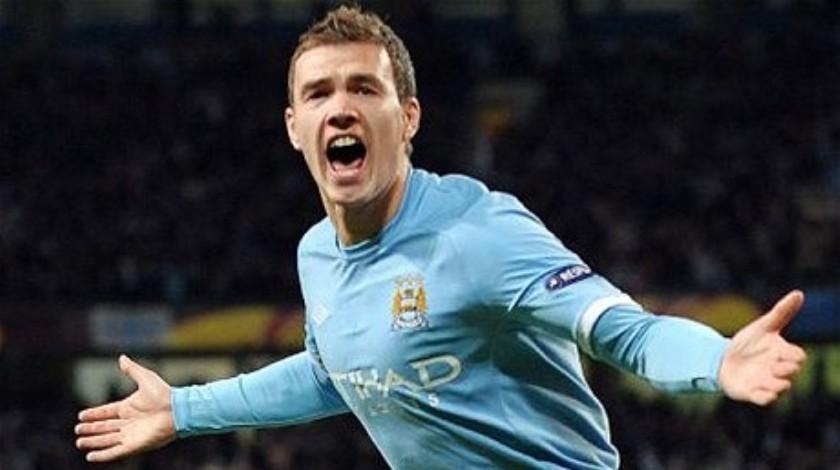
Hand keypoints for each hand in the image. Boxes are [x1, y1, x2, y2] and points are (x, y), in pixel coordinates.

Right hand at [75, 355, 175, 461]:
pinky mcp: (134, 445)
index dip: (94, 414)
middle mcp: (129, 422)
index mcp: (129, 408)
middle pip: (105, 427)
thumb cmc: (165, 394)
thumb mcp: (146, 378)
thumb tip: (121, 357)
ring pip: (107, 439)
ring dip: (94, 442)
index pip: (107, 412)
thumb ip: (132, 369)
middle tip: (77, 431)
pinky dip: (103, 455)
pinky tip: (91, 456)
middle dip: (91, 429)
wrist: (178, 410)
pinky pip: (115, 452)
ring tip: (80, 442)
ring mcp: (131, 434)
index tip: (81, 416)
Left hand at [718, 290, 807, 405]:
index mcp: (783, 354)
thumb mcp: (763, 326)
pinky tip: (756, 392)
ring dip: (776, 384)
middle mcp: (779, 370)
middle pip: (792, 372)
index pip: (798, 357)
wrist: (723, 360)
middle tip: (773, 365)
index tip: (781, 351)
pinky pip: (764, 400)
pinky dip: (763, 397)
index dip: (793, 355)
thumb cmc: (747, 343)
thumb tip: (799, 293)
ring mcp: (767, 383)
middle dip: (786, 369)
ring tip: (766, 376)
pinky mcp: (754, 394)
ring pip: (780, 388)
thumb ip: (781, 313)